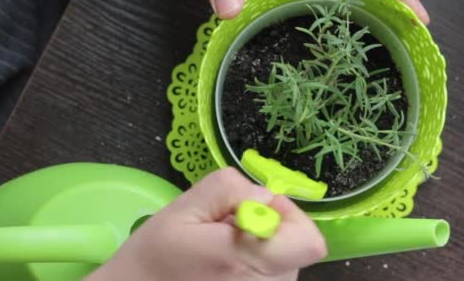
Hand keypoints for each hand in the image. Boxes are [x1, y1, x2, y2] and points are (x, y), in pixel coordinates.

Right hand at [86, 167, 326, 280]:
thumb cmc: (154, 255)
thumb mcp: (184, 206)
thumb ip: (229, 190)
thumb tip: (263, 196)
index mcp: (247, 261)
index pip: (309, 241)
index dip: (290, 216)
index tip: (254, 209)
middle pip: (294, 248)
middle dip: (267, 229)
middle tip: (224, 232)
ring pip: (282, 262)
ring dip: (258, 249)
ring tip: (218, 253)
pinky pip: (269, 277)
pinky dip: (252, 267)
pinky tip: (220, 269)